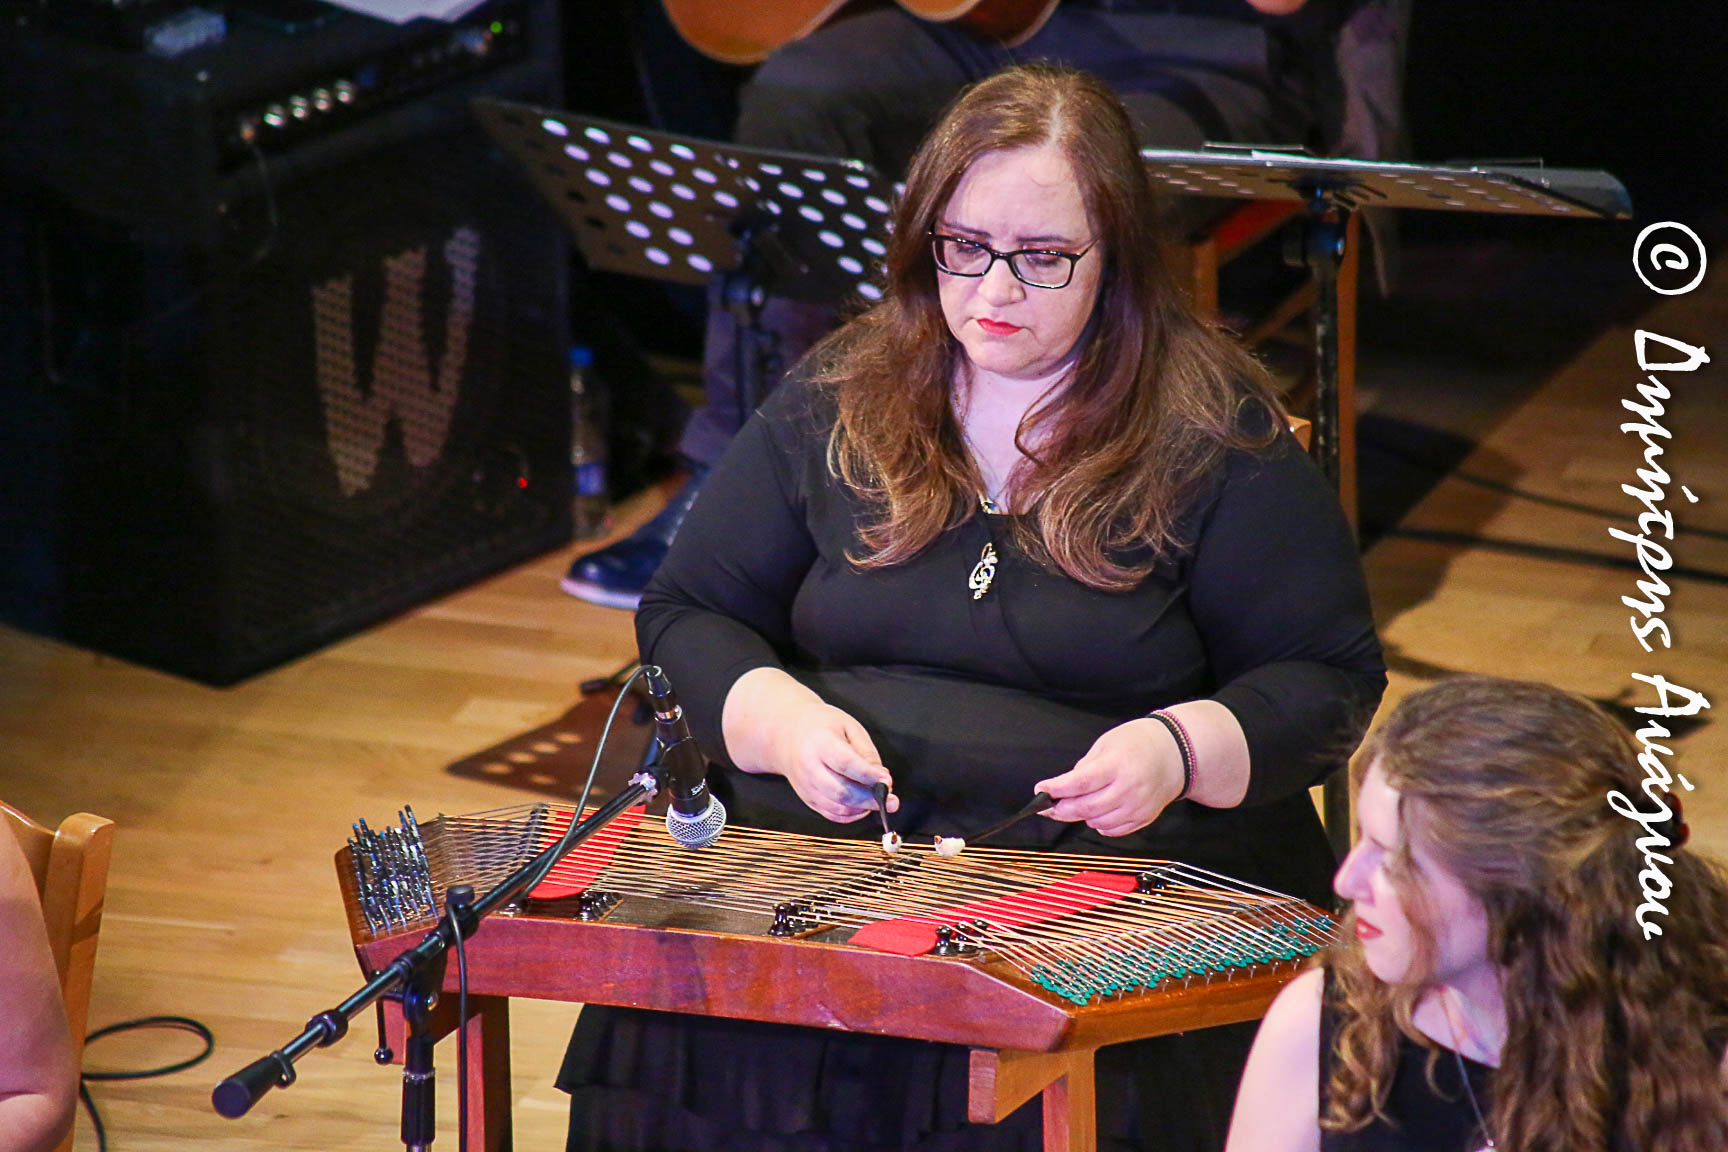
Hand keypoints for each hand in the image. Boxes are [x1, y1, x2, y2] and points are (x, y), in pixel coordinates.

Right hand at [722, 668, 897, 822]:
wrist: (786, 735)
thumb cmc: (821, 727)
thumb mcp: (848, 726)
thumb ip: (866, 752)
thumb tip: (882, 779)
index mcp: (820, 743)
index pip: (846, 764)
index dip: (868, 776)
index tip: (887, 781)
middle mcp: (809, 768)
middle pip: (841, 792)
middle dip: (870, 799)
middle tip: (892, 799)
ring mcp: (806, 787)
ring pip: (838, 807)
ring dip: (863, 808)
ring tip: (879, 799)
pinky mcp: (808, 799)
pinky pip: (832, 814)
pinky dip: (852, 815)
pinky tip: (863, 805)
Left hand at [1033, 718, 1185, 837]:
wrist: (1175, 753)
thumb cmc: (1138, 743)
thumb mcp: (1107, 743)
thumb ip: (1085, 767)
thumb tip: (1063, 787)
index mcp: (1117, 765)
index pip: (1081, 782)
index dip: (1057, 789)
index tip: (1041, 790)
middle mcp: (1128, 788)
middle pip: (1086, 808)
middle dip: (1061, 809)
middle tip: (1048, 806)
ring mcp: (1137, 806)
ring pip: (1097, 822)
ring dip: (1081, 816)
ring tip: (1078, 802)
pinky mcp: (1144, 818)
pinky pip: (1113, 830)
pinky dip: (1099, 824)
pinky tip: (1098, 811)